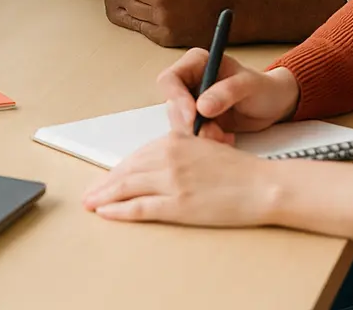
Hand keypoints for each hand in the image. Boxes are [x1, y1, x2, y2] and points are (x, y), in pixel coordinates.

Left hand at [83, 133, 278, 226]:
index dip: (117, 170)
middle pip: (126, 171)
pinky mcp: (178, 204)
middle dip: (104, 184)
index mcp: (173, 140)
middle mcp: (168, 157)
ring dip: (104, 197)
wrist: (262, 185)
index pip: (135, 156)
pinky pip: (140, 207)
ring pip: (127, 188)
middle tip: (90, 194)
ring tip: (91, 204)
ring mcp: (172, 181)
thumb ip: (179, 142)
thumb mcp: (204, 144)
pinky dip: (120, 211)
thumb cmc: (238, 169)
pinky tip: (108, 213)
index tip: (105, 178)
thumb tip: (159, 141)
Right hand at [158, 49, 299, 137]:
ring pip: (180, 125)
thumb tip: (201, 107)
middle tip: (215, 134)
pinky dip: (206, 143)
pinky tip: (226, 139)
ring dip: (200, 136)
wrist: (274, 106)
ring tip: (225, 137)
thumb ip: (226, 92)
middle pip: (173, 107)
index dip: (177, 99)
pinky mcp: (198, 122)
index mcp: (196, 63)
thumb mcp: (249, 85)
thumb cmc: (263, 88)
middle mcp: (189, 82)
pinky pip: (191, 136)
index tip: (193, 117)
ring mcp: (191, 103)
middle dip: (191, 125)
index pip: (170, 80)